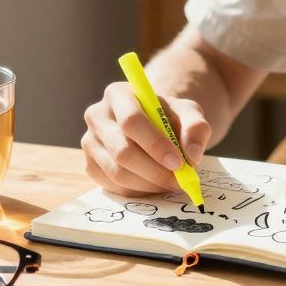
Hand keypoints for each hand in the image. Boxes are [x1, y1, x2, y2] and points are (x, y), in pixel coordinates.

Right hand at [81, 82, 211, 196]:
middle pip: (122, 151)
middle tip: (179, 181)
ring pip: (117, 173)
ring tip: (171, 182)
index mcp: (118, 94)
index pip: (131, 121)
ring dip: (149, 184)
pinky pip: (113, 186)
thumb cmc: (168, 116)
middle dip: (155, 171)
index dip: (155, 145)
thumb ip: (196, 128)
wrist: (152, 125)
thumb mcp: (188, 113)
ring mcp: (89, 142)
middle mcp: (97, 115)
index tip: (178, 163)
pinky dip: (138, 191)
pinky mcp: (90, 165)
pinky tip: (154, 184)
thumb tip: (192, 156)